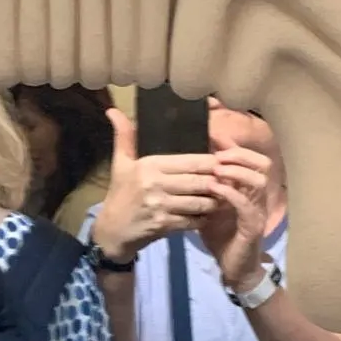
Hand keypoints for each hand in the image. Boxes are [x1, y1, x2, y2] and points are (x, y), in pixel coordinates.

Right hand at [92, 109, 217, 261]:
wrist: (112, 230)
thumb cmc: (120, 193)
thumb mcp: (121, 163)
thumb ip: (124, 136)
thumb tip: (113, 110)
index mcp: (149, 165)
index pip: (192, 161)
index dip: (213, 162)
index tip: (222, 163)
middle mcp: (155, 184)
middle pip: (200, 181)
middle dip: (217, 182)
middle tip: (228, 181)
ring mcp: (160, 206)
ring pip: (200, 202)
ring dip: (214, 201)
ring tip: (221, 197)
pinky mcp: (164, 225)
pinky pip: (193, 220)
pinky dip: (204, 218)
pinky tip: (207, 214)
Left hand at [198, 146, 271, 288]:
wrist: (232, 268)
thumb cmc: (222, 236)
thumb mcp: (210, 206)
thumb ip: (204, 188)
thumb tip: (185, 167)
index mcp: (249, 189)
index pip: (250, 159)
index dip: (234, 145)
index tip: (213, 134)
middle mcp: (258, 196)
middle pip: (262, 164)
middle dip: (240, 154)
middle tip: (217, 152)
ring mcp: (258, 211)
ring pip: (258, 181)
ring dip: (236, 171)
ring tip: (216, 168)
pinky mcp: (253, 226)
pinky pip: (247, 205)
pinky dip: (230, 193)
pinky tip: (214, 189)